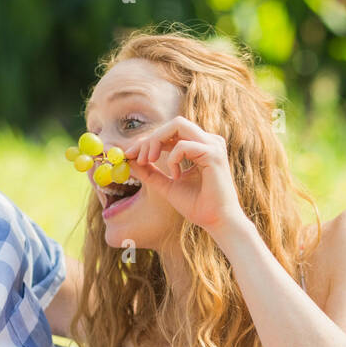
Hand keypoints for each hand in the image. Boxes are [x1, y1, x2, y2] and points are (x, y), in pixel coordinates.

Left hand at [124, 116, 246, 234]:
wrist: (217, 222)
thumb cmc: (198, 206)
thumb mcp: (167, 186)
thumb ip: (150, 172)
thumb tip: (128, 161)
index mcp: (200, 146)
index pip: (170, 133)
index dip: (148, 140)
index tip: (129, 154)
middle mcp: (208, 141)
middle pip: (172, 124)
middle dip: (150, 138)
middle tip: (136, 157)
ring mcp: (213, 145)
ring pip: (177, 125)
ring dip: (157, 141)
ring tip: (149, 161)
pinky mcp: (213, 154)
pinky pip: (183, 145)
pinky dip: (172, 158)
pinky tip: (176, 176)